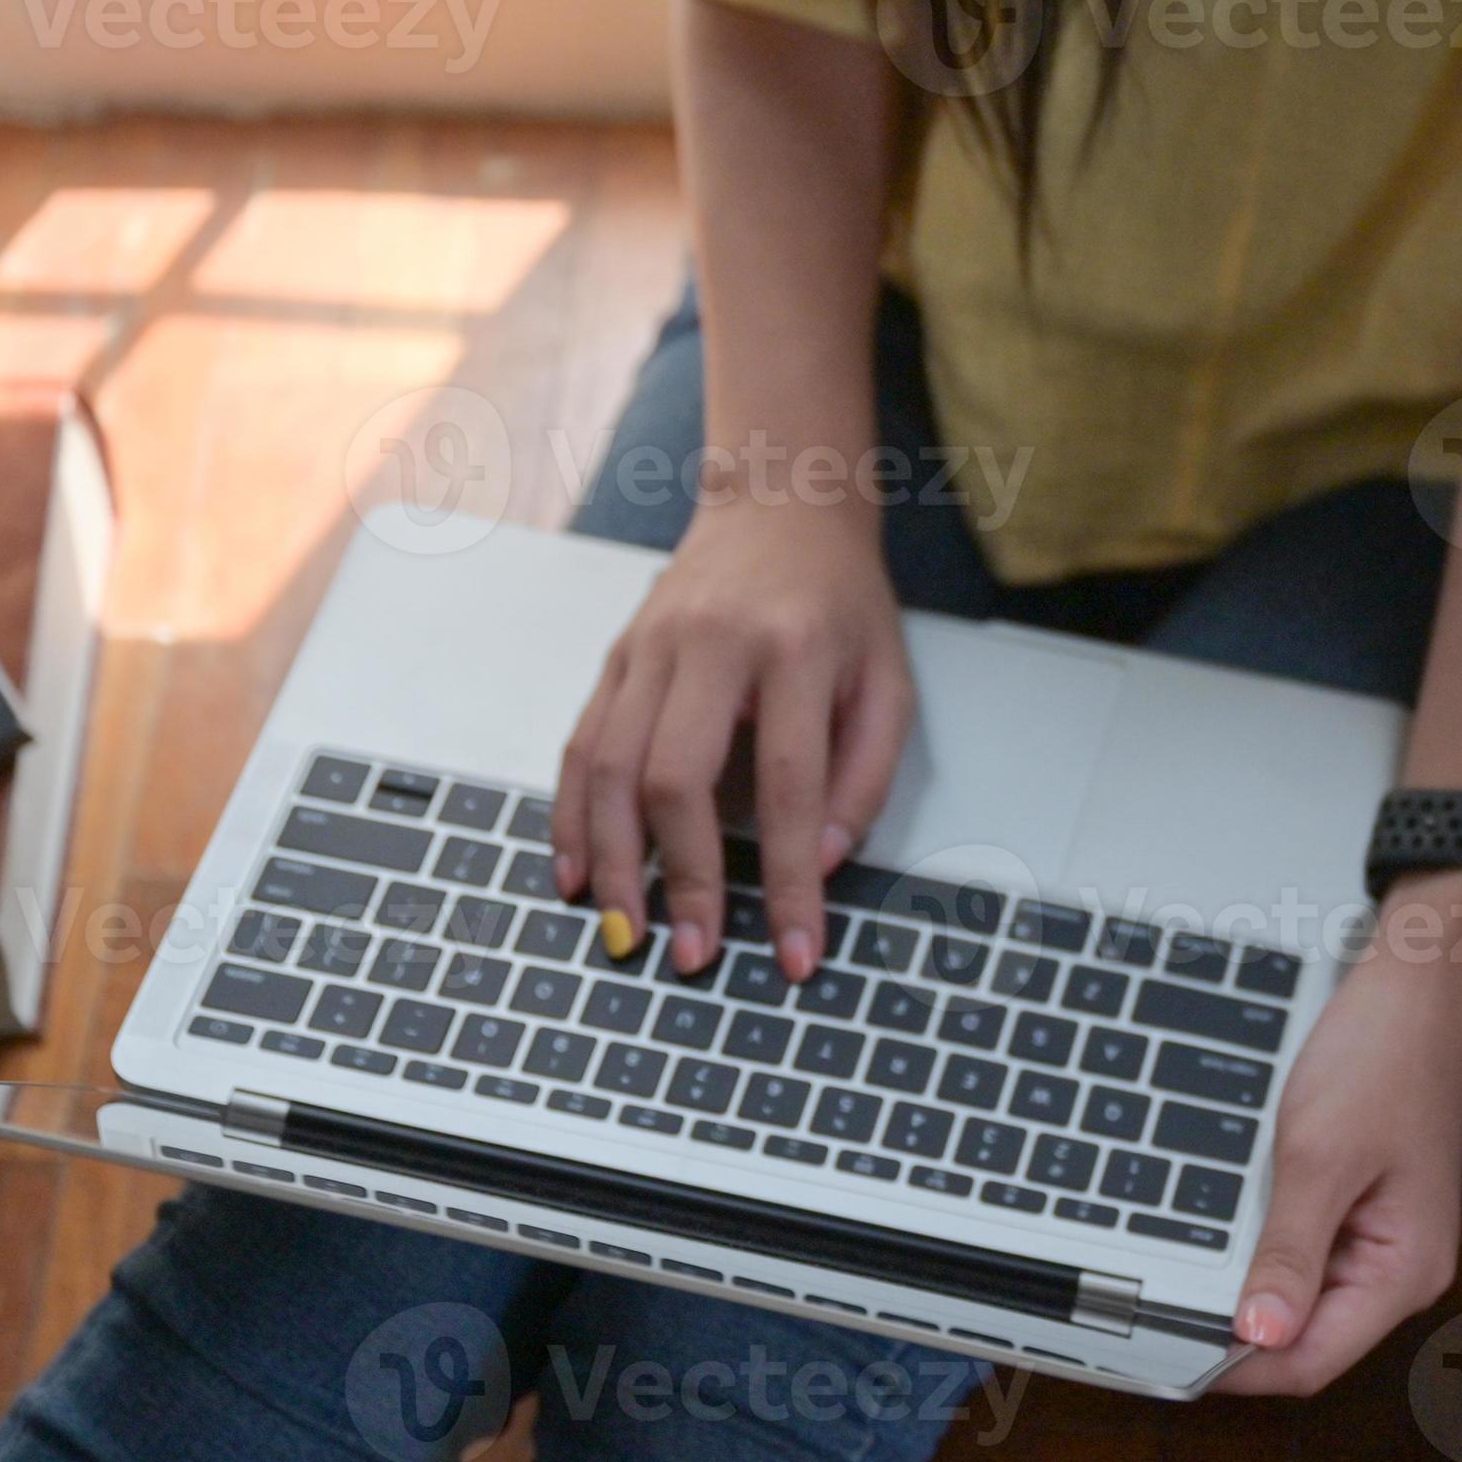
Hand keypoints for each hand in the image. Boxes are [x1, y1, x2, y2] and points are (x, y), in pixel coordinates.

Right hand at [550, 498, 910, 976]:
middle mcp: (711, 645)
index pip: (789, 784)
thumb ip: (866, 774)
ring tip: (626, 932)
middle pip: (676, 776)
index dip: (789, 879)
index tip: (793, 954)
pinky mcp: (616, 655)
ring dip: (612, 861)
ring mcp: (651, 647)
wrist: (782, 506)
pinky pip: (581, 745)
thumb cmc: (844, 606)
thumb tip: (821, 864)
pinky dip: (573, 816)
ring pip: (612, 765)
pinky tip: (574, 872)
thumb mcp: (889, 680)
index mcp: (795, 649)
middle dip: (683, 876)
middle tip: (692, 956)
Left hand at [1210, 923, 1461, 1394]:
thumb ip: (1289, 1252)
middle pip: (1307, 1338)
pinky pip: (1309, 1255)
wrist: (1414, 991)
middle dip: (1240, 1329)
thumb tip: (1259, 1334)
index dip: (1240, 1366)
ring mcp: (1384, 1242)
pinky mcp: (1365, 1214)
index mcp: (1405, 1271)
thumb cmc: (1384, 1059)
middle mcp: (1401, 1269)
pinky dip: (1267, 1248)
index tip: (1174, 1348)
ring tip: (1197, 1261)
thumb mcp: (1320, 1158)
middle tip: (1169, 1305)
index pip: (1312, 1359)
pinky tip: (1236, 1225)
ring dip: (1252, 1285)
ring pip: (1304, 1298)